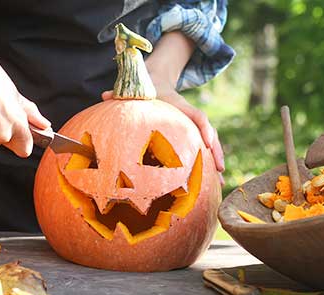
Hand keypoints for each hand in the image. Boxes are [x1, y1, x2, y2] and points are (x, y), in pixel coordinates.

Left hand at [101, 89, 224, 182]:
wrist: (157, 80)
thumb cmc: (146, 90)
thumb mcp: (135, 90)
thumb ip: (121, 93)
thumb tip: (104, 95)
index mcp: (179, 106)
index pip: (196, 116)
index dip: (204, 128)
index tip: (208, 142)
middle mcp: (189, 116)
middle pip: (208, 133)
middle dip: (216, 151)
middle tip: (219, 169)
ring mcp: (192, 125)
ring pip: (210, 144)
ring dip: (215, 162)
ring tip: (219, 184)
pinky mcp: (191, 133)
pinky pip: (202, 149)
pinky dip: (207, 164)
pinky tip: (209, 183)